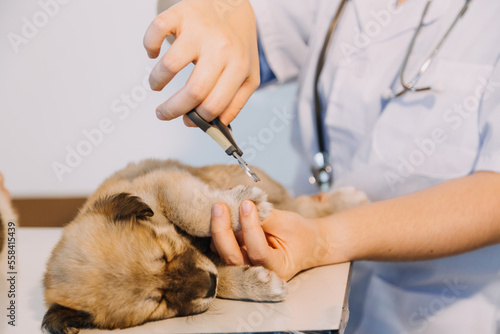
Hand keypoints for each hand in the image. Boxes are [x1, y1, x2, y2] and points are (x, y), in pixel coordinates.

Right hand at [143, 0, 259, 125]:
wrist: (233, 1)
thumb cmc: (237, 43)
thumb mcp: (247, 74)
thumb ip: (235, 102)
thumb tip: (212, 126)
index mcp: (239, 67)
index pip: (214, 104)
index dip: (196, 119)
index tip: (185, 120)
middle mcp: (221, 48)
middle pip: (193, 91)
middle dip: (172, 110)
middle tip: (163, 113)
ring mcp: (200, 30)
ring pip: (169, 65)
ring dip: (156, 81)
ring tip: (157, 84)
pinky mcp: (182, 13)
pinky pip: (155, 32)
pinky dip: (149, 46)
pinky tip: (153, 53)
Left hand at [210, 201, 328, 280]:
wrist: (303, 243)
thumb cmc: (299, 234)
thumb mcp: (287, 223)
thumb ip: (265, 216)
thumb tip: (241, 202)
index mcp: (277, 268)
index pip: (258, 252)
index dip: (250, 227)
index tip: (247, 204)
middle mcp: (257, 274)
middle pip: (232, 257)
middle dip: (222, 231)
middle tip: (219, 206)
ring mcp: (244, 268)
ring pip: (223, 252)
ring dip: (217, 229)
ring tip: (219, 206)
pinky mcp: (235, 259)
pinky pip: (221, 246)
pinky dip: (219, 229)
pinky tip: (221, 212)